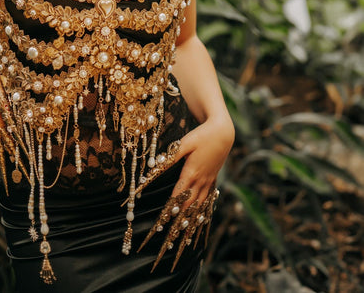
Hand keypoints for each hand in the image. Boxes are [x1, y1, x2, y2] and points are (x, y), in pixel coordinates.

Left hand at [136, 116, 233, 267]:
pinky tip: (200, 224)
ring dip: (190, 226)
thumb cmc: (201, 135)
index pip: (176, 199)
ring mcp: (208, 183)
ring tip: (184, 243)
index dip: (167, 214)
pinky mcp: (212, 182)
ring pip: (198, 209)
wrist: (223, 132)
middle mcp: (200, 183)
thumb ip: (169, 157)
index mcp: (191, 174)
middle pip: (187, 210)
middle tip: (168, 244)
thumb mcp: (184, 143)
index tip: (159, 228)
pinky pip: (207, 203)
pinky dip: (203, 216)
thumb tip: (154, 166)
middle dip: (177, 228)